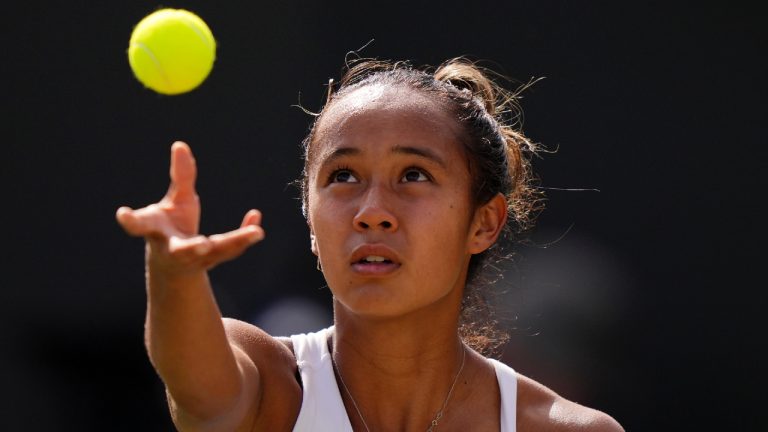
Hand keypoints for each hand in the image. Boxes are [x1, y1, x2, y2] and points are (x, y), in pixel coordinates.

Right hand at [116, 141, 263, 274]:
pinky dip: (245, 234)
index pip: (141, 227)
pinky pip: (234, 249)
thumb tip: (180, 145)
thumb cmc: (172, 226)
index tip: (123, 214)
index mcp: (156, 232)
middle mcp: (174, 249)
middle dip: (191, 249)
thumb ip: (180, 176)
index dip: (132, 221)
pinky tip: (255, 216)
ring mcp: (198, 258)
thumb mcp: (175, 201)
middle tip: (202, 244)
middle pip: (183, 251)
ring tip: (257, 233)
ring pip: (218, 253)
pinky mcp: (216, 259)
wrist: (176, 264)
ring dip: (236, 243)